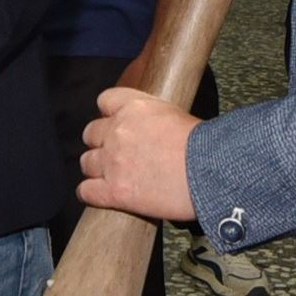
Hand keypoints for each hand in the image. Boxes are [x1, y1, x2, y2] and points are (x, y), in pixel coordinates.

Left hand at [78, 85, 198, 222]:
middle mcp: (117, 131)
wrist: (209, 172)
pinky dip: (91, 193)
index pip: (105, 100)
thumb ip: (154, 119)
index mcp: (133, 107)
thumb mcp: (176, 115)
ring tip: (112, 176)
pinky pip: (86, 191)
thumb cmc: (204, 146)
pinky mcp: (113, 191)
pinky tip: (101, 195)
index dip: (109, 113)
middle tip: (117, 154)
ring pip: (86, 162)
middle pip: (91, 133)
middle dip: (101, 142)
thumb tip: (153, 130)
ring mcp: (112, 162)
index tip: (116, 122)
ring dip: (97, 168)